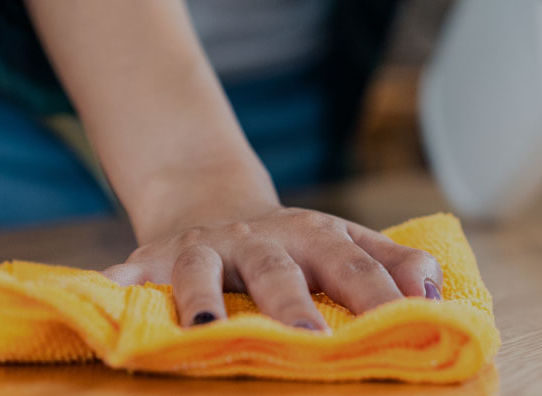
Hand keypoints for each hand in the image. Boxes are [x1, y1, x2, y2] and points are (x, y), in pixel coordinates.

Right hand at [102, 207, 443, 330]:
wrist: (215, 201)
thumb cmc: (296, 244)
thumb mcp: (348, 244)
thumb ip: (394, 264)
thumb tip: (434, 292)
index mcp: (320, 238)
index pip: (359, 268)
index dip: (382, 296)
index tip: (407, 325)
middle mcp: (264, 240)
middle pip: (283, 272)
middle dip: (295, 307)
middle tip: (313, 341)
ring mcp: (210, 247)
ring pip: (205, 271)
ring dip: (205, 300)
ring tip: (206, 330)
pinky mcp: (159, 254)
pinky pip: (136, 269)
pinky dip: (118, 281)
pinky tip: (107, 290)